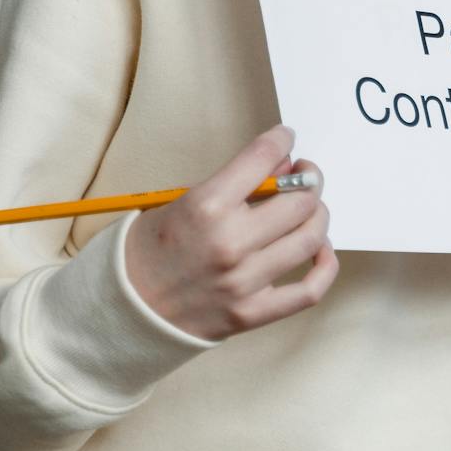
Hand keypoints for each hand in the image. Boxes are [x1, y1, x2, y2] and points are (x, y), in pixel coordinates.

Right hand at [123, 124, 337, 340]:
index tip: (286, 137)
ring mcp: (243, 281)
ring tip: (309, 209)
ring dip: (318, 216)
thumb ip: (235, 184)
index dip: (281, 140)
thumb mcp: (182, 202)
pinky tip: (320, 250)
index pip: (261, 159)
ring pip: (310, 238)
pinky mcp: (251, 313)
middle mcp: (229, 242)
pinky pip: (309, 291)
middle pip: (299, 200)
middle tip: (304, 175)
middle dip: (309, 179)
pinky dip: (325, 267)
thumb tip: (283, 164)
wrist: (125, 309)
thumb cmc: (149, 250)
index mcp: (205, 207)